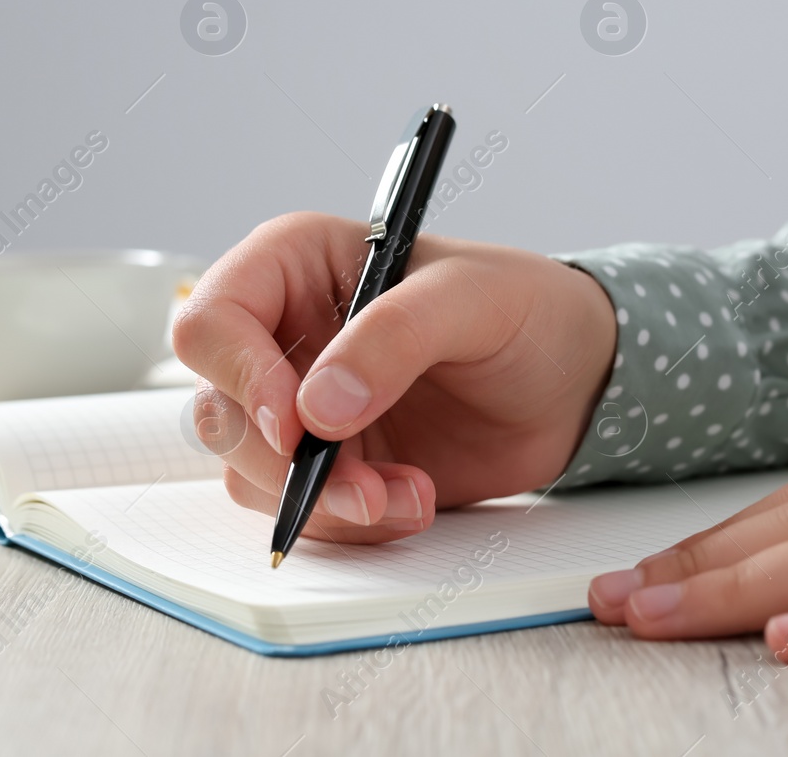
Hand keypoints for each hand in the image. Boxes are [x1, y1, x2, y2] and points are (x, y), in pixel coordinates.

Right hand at [172, 213, 615, 543]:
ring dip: (323, 501)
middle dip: (285, 463)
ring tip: (408, 494)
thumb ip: (394, 337)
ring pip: (249, 471)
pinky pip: (299, 510)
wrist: (573, 383)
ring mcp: (300, 406)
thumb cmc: (526, 310)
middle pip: (220, 408)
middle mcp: (283, 334)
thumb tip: (319, 406)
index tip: (296, 425)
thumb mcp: (471, 301)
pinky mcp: (328, 464)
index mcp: (295, 264)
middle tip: (362, 484)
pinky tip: (413, 501)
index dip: (239, 376)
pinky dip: (351, 522)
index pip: (213, 319)